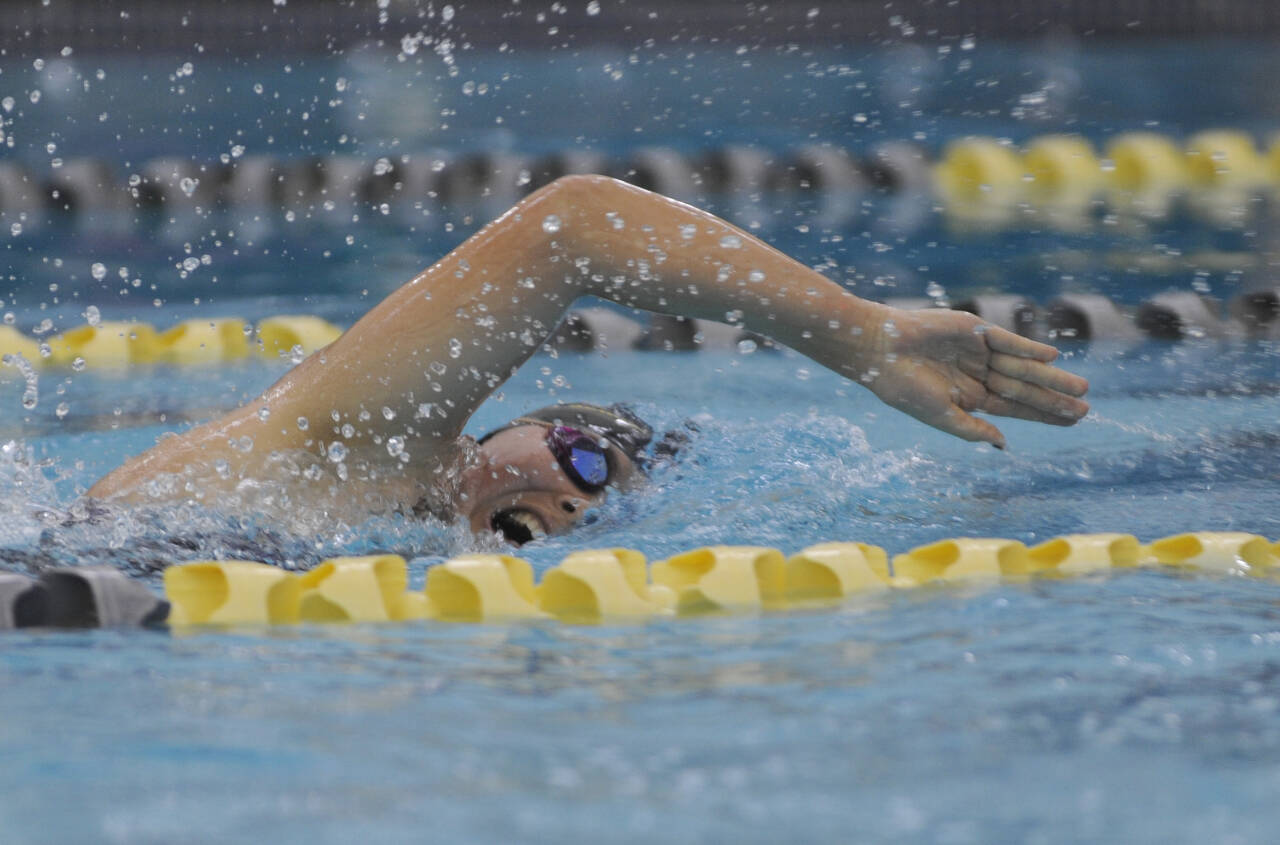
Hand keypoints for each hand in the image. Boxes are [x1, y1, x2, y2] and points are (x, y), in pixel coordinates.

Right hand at [857, 307, 1088, 447]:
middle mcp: (979, 374)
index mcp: (970, 397)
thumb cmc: (903, 388)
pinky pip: (1008, 341)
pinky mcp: (975, 330)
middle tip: (1086, 409)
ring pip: (1022, 366)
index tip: (1073, 421)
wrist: (880, 351)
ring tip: (1081, 387)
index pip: (1015, 407)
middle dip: (1054, 398)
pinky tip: (1052, 358)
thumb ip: (972, 429)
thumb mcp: (940, 415)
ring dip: (1050, 376)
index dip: (1044, 414)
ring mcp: (979, 352)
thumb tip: (1003, 443)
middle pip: (1025, 388)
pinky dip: (1028, 349)